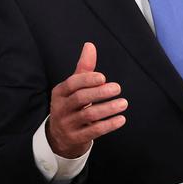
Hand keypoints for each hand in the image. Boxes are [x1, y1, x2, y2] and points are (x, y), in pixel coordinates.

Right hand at [46, 42, 127, 158]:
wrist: (59, 137)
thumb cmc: (71, 105)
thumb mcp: (74, 88)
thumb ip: (84, 68)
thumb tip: (90, 45)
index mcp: (60, 92)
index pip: (72, 84)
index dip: (87, 80)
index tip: (103, 77)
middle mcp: (61, 108)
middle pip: (80, 98)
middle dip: (100, 93)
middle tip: (117, 88)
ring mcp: (67, 124)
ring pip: (88, 115)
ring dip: (108, 109)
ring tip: (123, 103)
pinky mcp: (76, 138)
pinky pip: (93, 131)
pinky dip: (108, 125)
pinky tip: (121, 119)